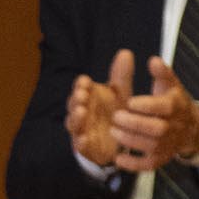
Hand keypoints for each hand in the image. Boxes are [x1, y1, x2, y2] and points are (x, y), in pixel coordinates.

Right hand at [66, 49, 134, 168]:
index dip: (81, 85)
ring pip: (73, 123)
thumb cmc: (117, 112)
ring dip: (75, 118)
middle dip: (76, 100)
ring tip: (81, 112)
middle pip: (73, 104)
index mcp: (89, 96)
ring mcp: (81, 129)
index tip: (86, 81)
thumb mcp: (121, 93)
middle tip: (83, 95)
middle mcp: (82, 111)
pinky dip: (81, 142)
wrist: (120, 140)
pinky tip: (85, 139)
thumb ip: (121, 75)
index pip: (80, 87)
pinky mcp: (85, 146)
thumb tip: (125, 52)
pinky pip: (80, 144)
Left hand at [110, 55, 198, 170]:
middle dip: (135, 123)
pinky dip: (134, 165)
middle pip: (157, 129)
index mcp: (175, 106)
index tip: (129, 101)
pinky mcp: (161, 158)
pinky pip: (149, 165)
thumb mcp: (170, 86)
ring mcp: (168, 145)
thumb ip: (162, 74)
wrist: (191, 128)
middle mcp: (173, 127)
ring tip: (113, 131)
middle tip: (116, 116)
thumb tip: (153, 60)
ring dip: (131, 140)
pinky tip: (118, 159)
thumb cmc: (173, 103)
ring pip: (151, 146)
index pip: (164, 107)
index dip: (147, 105)